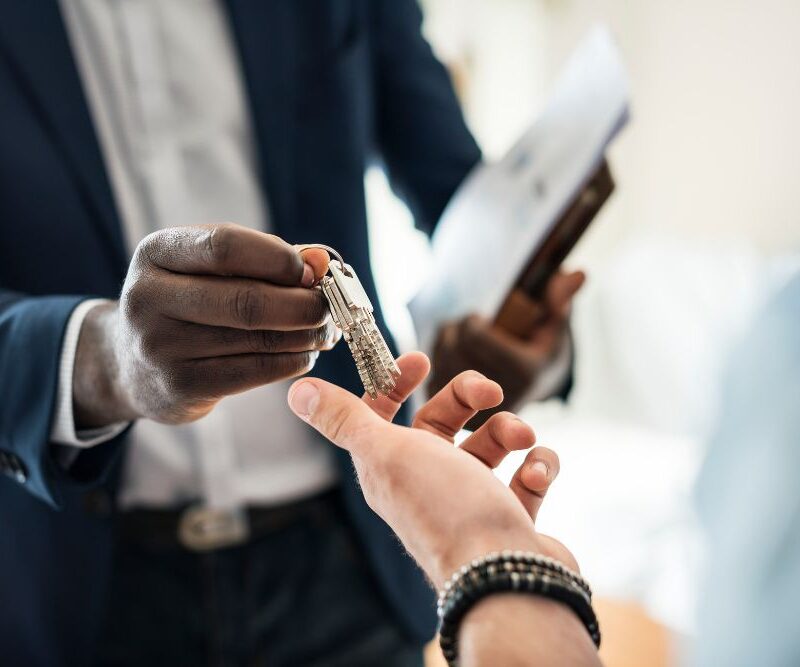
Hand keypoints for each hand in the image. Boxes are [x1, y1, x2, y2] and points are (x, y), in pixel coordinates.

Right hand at [73, 223, 337, 426]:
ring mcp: (160, 346)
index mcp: (156, 252)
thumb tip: (320, 261)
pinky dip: (291, 362)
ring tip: (324, 331)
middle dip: (302, 304)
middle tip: (329, 307)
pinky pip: (253, 372)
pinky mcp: (180, 386)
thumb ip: (265, 258)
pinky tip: (305, 354)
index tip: (312, 271)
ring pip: (256, 339)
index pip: (225, 246)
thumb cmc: (189, 302)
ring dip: (304, 335)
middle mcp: (148, 298)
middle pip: (246, 300)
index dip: (279, 259)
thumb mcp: (210, 268)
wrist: (131, 363)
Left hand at [287, 352, 575, 588]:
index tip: (421, 361)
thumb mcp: (386, 453)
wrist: (505, 576)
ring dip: (509, 430)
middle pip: (443, 422)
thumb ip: (344, 419)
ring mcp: (470, 501)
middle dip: (468, 397)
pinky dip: (537, 466)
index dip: (396, 383)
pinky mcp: (508, 517)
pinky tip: (536, 472)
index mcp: (390, 467)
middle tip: (491, 392)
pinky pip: (526, 476)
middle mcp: (427, 483)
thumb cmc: (445, 509)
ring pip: (490, 445)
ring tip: (522, 438)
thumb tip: (297, 391)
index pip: (384, 414)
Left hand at [429, 270, 584, 426]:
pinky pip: (432, 379)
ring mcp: (476, 410)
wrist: (530, 390)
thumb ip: (560, 299)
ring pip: (439, 361)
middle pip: (454, 346)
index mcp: (524, 372)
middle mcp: (500, 396)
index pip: (474, 335)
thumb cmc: (541, 349)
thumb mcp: (554, 325)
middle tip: (469, 327)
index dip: (471, 321)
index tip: (480, 318)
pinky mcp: (457, 418)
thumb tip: (577, 273)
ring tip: (462, 341)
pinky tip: (452, 359)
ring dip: (445, 343)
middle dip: (457, 329)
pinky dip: (437, 364)